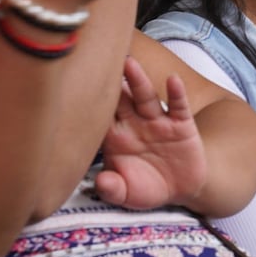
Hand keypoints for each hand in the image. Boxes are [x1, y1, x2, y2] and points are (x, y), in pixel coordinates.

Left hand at [96, 56, 207, 209]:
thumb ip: (113, 189)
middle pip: (120, 99)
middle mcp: (135, 123)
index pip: (99, 117)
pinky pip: (178, 106)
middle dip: (110, 82)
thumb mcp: (127, 195)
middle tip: (97, 61)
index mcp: (116, 138)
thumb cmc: (147, 187)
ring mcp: (158, 122)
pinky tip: (173, 80)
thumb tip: (101, 183)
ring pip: (145, 97)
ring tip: (129, 64)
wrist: (181, 190)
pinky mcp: (181, 125)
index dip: (88, 103)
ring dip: (138, 80)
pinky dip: (176, 93)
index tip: (73, 85)